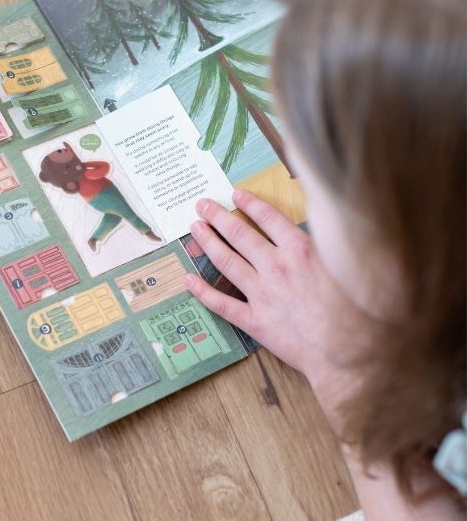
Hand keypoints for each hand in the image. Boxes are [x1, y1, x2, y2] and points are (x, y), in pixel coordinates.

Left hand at [185, 190, 368, 420]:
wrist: (350, 354)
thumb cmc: (358, 311)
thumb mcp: (350, 265)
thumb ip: (331, 243)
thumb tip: (327, 222)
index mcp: (300, 250)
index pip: (268, 218)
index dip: (249, 204)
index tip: (236, 195)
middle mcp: (276, 267)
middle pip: (239, 234)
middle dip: (218, 216)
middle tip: (202, 205)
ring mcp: (262, 294)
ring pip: (226, 261)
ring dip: (208, 242)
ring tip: (195, 228)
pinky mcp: (255, 321)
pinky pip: (222, 303)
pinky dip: (203, 291)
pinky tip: (188, 279)